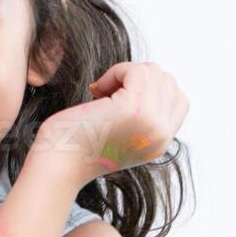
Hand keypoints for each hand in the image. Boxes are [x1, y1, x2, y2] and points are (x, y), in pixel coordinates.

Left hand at [34, 61, 189, 185]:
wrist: (57, 165)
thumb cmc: (75, 146)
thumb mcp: (119, 135)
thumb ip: (141, 116)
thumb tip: (146, 78)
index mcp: (161, 142)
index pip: (179, 100)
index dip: (150, 89)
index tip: (118, 98)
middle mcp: (161, 134)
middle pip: (168, 81)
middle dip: (136, 78)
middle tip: (106, 93)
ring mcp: (151, 122)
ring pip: (154, 72)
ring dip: (124, 73)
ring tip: (102, 92)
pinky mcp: (133, 110)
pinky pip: (137, 71)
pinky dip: (116, 71)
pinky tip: (97, 89)